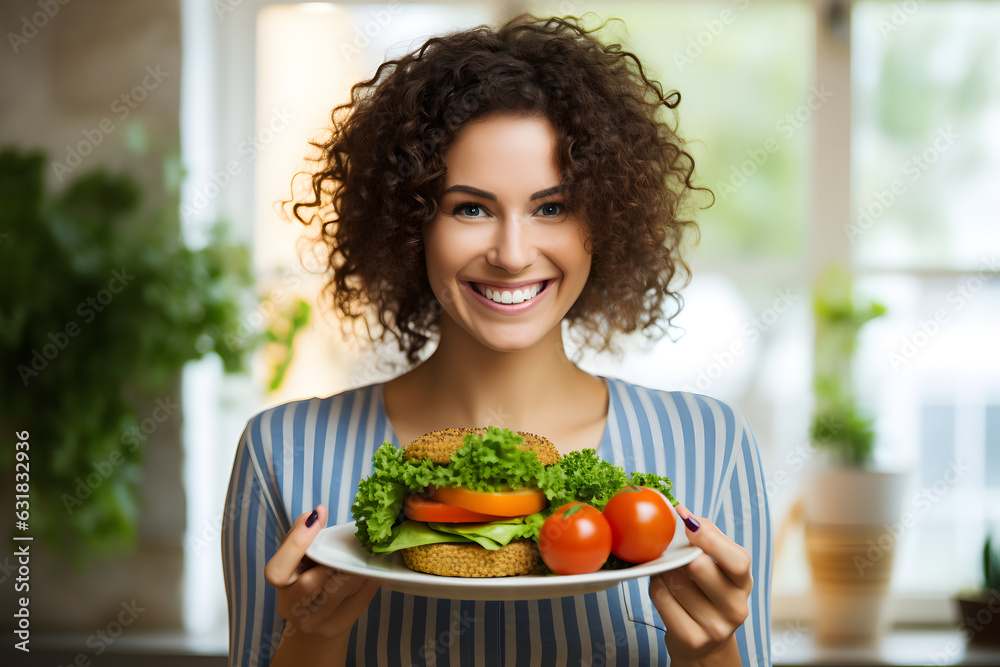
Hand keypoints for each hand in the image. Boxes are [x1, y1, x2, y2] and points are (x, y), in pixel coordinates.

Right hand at [264, 505, 380, 642]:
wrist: (315, 628)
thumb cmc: (307, 582)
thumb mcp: (298, 560)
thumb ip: (301, 536)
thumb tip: (316, 512)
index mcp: (280, 586)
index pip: (278, 570)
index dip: (298, 541)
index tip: (319, 515)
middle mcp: (293, 608)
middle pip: (311, 582)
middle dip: (332, 560)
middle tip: (350, 543)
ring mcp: (317, 621)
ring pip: (340, 589)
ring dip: (355, 567)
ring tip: (363, 553)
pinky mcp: (340, 626)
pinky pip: (359, 598)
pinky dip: (367, 579)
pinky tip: (369, 569)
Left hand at [648, 504, 751, 663]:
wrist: (705, 645)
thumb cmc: (708, 594)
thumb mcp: (718, 568)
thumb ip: (708, 540)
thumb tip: (686, 514)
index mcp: (744, 584)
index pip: (738, 561)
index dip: (711, 539)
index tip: (689, 524)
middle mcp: (736, 608)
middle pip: (700, 567)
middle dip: (679, 554)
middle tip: (671, 550)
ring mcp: (715, 627)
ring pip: (675, 580)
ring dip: (664, 569)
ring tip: (667, 570)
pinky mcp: (691, 638)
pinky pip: (661, 597)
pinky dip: (656, 585)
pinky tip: (663, 586)